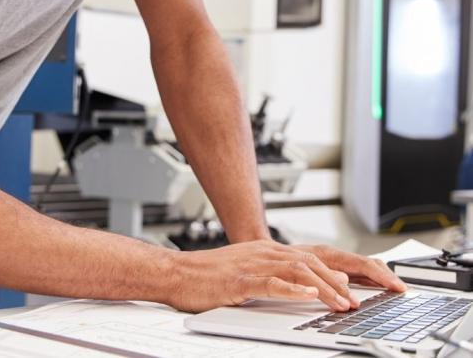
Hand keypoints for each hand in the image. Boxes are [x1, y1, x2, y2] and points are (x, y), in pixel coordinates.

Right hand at [168, 239, 405, 312]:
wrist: (179, 273)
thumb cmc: (212, 276)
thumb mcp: (251, 271)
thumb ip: (282, 275)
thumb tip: (316, 283)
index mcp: (271, 251)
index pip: (318, 254)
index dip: (349, 265)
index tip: (374, 279)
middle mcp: (266, 252)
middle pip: (315, 259)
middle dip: (347, 276)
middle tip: (372, 294)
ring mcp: (253, 264)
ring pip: (298, 269)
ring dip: (325, 286)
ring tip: (345, 302)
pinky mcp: (240, 280)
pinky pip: (270, 282)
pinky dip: (292, 288)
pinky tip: (307, 294)